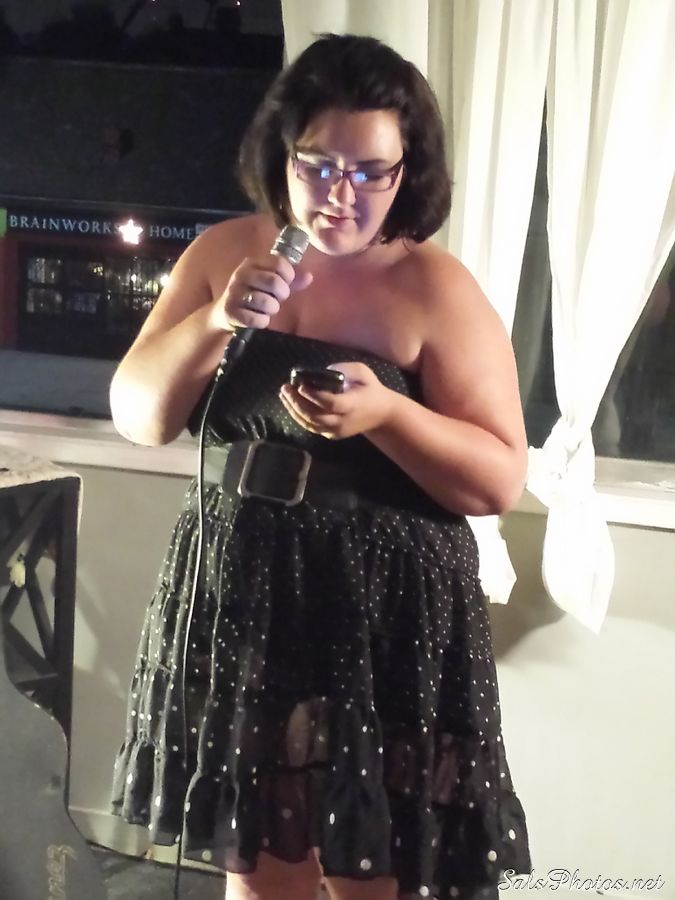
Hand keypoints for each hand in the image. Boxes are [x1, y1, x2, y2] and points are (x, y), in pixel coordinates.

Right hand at [213, 253, 312, 330]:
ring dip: (272, 309)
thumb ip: (291, 280)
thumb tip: (309, 277)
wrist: (225, 313)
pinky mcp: (230, 312)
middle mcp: (241, 275)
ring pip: (266, 302)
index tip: (285, 283)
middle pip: (273, 281)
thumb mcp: (270, 284)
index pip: (279, 262)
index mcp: (252, 263)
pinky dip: (262, 322)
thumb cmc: (253, 295)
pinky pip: (256, 319)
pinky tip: (258, 319)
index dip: (288, 276)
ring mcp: (234, 293)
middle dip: (282, 294)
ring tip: (267, 309)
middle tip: (277, 298)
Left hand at [279, 362, 395, 438]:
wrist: (381, 414)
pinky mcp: (332, 435)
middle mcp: (343, 421)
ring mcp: (336, 431)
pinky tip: (291, 405)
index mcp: (352, 405)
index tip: (300, 385)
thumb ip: (344, 369)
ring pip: (310, 424)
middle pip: (315, 416)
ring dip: (294, 410)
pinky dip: (299, 416)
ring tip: (284, 395)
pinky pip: (312, 427)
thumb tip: (323, 372)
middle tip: (285, 388)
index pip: (330, 403)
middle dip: (297, 402)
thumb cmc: (371, 389)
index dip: (313, 395)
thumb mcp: (362, 372)